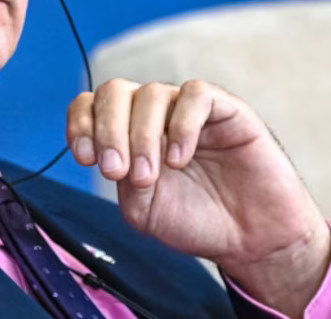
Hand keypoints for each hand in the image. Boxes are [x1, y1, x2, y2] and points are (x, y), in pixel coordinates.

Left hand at [67, 78, 330, 315]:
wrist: (250, 239)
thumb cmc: (196, 220)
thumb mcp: (144, 209)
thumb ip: (124, 179)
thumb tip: (116, 155)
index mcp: (127, 133)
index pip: (91, 105)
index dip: (81, 124)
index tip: (85, 158)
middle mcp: (154, 114)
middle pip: (114, 91)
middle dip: (108, 131)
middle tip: (117, 171)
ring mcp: (188, 109)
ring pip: (151, 92)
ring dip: (142, 135)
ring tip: (152, 174)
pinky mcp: (226, 109)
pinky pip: (195, 95)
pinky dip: (181, 125)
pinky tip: (180, 157)